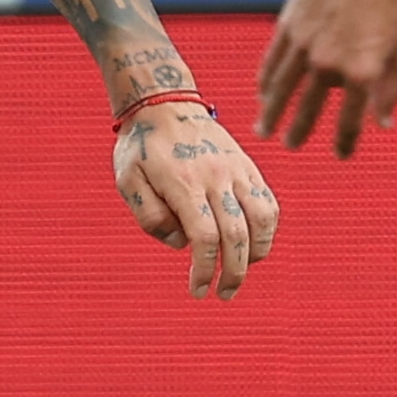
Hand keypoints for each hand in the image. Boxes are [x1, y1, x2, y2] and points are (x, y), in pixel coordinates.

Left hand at [115, 101, 282, 298]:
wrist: (164, 102)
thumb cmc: (142, 147)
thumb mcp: (128, 181)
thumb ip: (150, 216)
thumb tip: (182, 244)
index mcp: (184, 183)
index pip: (204, 236)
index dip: (205, 269)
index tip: (198, 290)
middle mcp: (216, 176)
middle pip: (237, 234)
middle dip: (233, 272)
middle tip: (222, 294)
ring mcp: (236, 170)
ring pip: (262, 218)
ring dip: (256, 253)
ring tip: (241, 272)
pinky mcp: (248, 166)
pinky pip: (268, 202)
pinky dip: (267, 230)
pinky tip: (255, 247)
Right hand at [254, 0, 396, 156]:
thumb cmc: (389, 3)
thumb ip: (391, 89)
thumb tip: (385, 124)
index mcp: (361, 73)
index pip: (351, 120)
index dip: (345, 142)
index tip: (341, 155)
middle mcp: (329, 64)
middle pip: (309, 109)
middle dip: (299, 132)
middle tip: (291, 146)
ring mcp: (305, 46)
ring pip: (282, 89)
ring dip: (272, 112)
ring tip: (263, 130)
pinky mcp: (288, 27)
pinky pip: (272, 61)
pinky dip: (266, 80)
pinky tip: (261, 93)